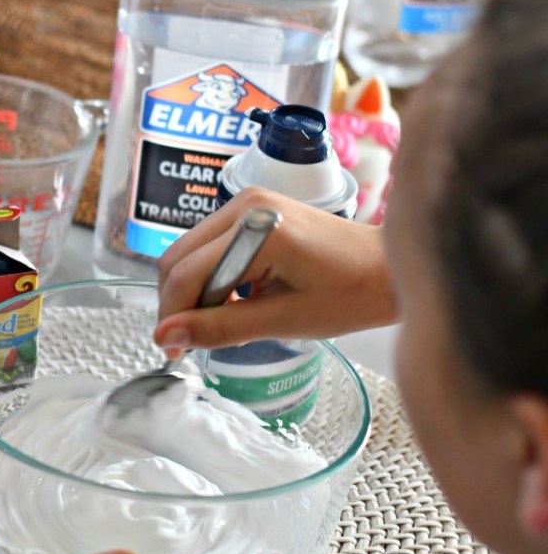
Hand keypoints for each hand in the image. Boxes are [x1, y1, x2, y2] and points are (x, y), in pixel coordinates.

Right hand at [155, 188, 395, 354]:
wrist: (387, 269)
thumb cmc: (349, 295)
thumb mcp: (282, 320)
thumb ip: (219, 328)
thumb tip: (166, 337)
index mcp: (258, 228)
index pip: (188, 272)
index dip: (173, 314)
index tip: (171, 350)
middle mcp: (245, 204)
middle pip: (179, 257)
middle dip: (177, 303)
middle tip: (188, 343)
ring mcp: (248, 203)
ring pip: (190, 253)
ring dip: (194, 292)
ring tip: (218, 324)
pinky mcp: (252, 211)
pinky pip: (210, 247)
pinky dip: (210, 278)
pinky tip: (232, 302)